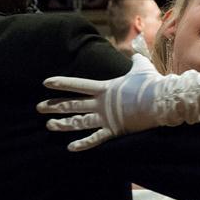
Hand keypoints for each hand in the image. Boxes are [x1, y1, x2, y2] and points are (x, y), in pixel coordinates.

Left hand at [37, 54, 162, 150]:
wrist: (161, 101)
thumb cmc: (151, 84)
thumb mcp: (141, 67)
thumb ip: (135, 59)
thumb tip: (135, 52)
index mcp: (105, 88)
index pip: (77, 85)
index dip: (61, 83)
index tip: (45, 83)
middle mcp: (101, 104)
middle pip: (73, 105)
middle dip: (55, 106)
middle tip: (38, 108)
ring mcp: (106, 118)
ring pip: (79, 122)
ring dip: (63, 124)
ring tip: (49, 125)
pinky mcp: (114, 131)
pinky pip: (96, 139)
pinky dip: (83, 144)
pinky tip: (70, 147)